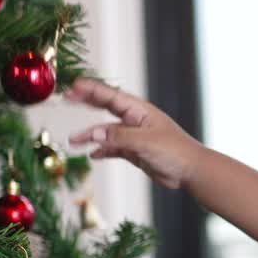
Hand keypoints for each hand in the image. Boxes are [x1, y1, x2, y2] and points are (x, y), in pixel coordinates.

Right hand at [65, 78, 202, 188]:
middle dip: (86, 103)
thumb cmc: (175, 151)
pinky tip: (92, 155)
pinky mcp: (136, 152)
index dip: (91, 90)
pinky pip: (114, 149)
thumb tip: (94, 133)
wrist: (191, 171)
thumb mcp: (145, 142)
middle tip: (67, 97)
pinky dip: (103, 151)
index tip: (74, 85)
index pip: (111, 96)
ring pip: (107, 133)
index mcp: (139, 111)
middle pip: (106, 108)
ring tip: (73, 141)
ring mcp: (134, 137)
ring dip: (91, 136)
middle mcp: (135, 121)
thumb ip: (119, 137)